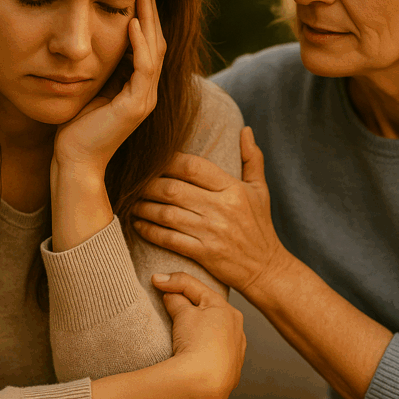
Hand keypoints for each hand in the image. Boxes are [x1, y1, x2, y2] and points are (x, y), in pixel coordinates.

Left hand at [52, 0, 165, 176]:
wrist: (75, 160)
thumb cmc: (77, 128)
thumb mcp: (91, 87)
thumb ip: (103, 67)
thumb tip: (98, 39)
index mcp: (138, 87)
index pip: (148, 44)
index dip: (145, 16)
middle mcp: (147, 91)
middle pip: (157, 42)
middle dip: (151, 10)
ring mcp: (145, 99)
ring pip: (155, 50)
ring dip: (149, 20)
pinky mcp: (136, 106)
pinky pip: (143, 68)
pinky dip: (139, 44)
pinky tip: (132, 23)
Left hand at [132, 127, 291, 298]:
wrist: (266, 268)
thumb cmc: (260, 225)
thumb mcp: (260, 190)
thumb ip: (252, 158)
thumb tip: (244, 129)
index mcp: (233, 189)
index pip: (194, 167)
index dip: (169, 161)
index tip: (153, 159)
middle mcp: (222, 209)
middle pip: (174, 190)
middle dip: (148, 184)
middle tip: (134, 180)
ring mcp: (212, 232)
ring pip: (167, 214)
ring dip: (144, 207)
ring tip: (132, 201)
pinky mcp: (204, 254)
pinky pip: (169, 239)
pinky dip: (150, 231)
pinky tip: (138, 224)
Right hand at [152, 271, 244, 398]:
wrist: (204, 385)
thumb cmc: (197, 344)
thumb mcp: (183, 314)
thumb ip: (177, 300)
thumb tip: (172, 295)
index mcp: (228, 310)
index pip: (197, 288)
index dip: (173, 281)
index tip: (155, 280)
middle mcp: (236, 329)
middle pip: (207, 311)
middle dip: (188, 305)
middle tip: (166, 303)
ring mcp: (235, 353)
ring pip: (212, 334)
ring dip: (197, 329)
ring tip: (178, 333)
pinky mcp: (229, 373)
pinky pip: (213, 354)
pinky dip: (201, 349)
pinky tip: (191, 354)